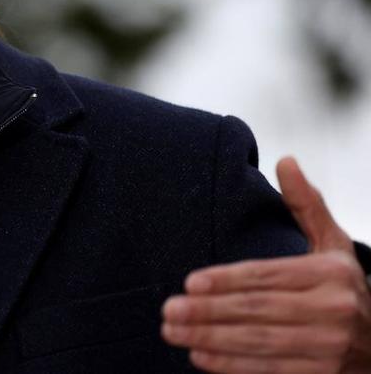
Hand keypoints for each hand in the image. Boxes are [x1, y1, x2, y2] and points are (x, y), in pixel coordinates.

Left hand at [161, 157, 370, 371]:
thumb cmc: (344, 287)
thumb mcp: (334, 245)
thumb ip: (307, 205)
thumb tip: (285, 160)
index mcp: (331, 274)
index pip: (267, 276)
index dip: (227, 280)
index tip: (189, 283)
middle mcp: (334, 311)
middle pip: (258, 310)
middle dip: (209, 311)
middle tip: (168, 309)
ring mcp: (331, 348)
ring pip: (260, 343)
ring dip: (211, 339)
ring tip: (172, 332)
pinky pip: (271, 370)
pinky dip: (232, 366)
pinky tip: (199, 356)